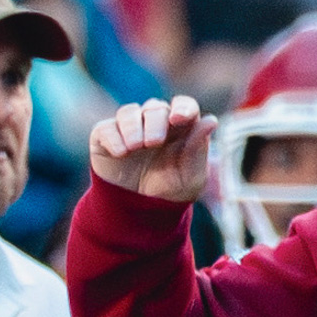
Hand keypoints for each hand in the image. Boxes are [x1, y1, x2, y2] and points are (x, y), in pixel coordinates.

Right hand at [88, 96, 217, 202]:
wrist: (140, 211)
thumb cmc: (172, 189)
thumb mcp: (191, 176)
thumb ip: (198, 148)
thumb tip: (211, 121)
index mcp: (181, 128)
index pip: (184, 105)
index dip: (182, 107)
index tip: (179, 118)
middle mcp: (156, 123)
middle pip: (156, 107)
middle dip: (155, 122)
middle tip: (153, 142)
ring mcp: (130, 128)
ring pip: (129, 112)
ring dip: (132, 127)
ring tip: (135, 147)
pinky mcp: (106, 137)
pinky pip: (106, 128)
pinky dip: (113, 138)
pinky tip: (120, 153)